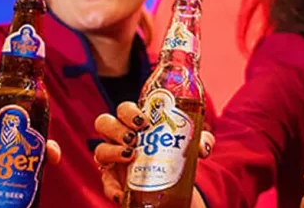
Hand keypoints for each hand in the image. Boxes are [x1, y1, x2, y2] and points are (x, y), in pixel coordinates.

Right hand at [95, 100, 215, 200]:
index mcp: (135, 123)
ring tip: (129, 156)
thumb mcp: (188, 145)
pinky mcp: (111, 180)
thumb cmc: (174, 153)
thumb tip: (203, 147)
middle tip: (134, 137)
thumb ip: (199, 140)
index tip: (143, 120)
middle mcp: (119, 137)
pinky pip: (106, 183)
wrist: (171, 182)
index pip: (124, 110)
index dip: (129, 112)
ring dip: (112, 151)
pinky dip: (112, 188)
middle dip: (117, 128)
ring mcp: (112, 159)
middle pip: (105, 123)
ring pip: (100, 149)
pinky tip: (122, 193)